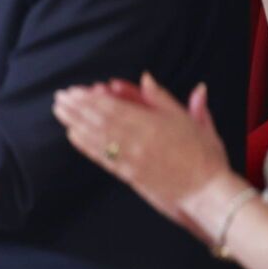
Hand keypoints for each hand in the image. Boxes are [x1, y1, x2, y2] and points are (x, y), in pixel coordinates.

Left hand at [52, 73, 228, 222]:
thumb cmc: (204, 154)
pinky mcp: (129, 175)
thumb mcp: (190, 119)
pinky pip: (103, 157)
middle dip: (77, 108)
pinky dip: (86, 146)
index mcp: (152, 123)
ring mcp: (131, 159)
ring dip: (76, 123)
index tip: (77, 91)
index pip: (113, 107)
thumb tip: (147, 77)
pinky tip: (73, 136)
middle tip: (60, 97)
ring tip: (60, 112)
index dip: (92, 98)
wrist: (207, 191)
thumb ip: (164, 98)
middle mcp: (137, 140)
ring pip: (97, 137)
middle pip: (100, 120)